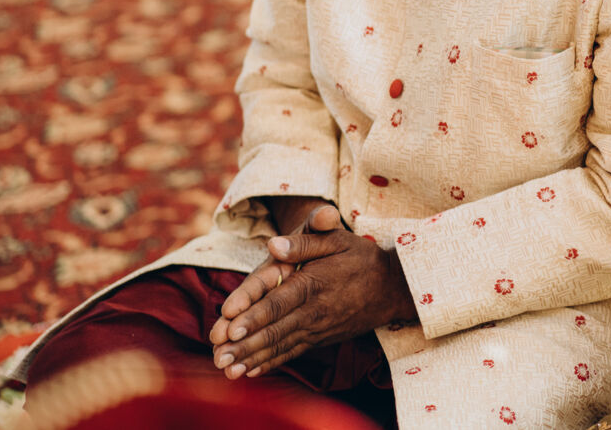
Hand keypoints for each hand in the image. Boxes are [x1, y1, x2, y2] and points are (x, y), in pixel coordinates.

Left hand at [209, 206, 417, 379]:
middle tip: (219, 355)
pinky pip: (292, 353)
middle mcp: (314, 310)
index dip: (254, 313)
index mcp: (313, 283)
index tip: (230, 324)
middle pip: (274, 328)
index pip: (278, 300)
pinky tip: (250, 371)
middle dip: (245, 344)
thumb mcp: (337, 239)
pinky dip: (271, 363)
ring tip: (226, 369)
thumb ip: (304, 241)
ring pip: (281, 345)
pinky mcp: (320, 339)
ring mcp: (317, 328)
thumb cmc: (360, 258)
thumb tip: (273, 245)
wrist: (392, 287)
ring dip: (252, 358)